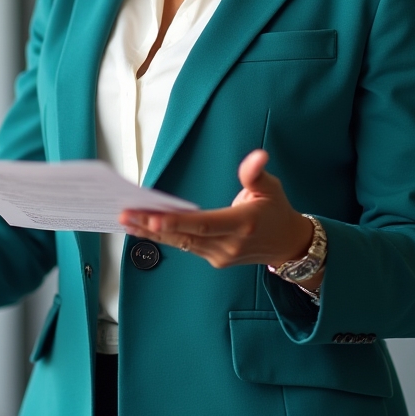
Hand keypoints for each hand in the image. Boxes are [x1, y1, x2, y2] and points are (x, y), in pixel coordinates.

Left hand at [120, 150, 317, 280]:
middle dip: (153, 226)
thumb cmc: (276, 211)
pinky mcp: (215, 259)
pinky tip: (144, 228)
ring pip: (181, 244)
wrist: (288, 244)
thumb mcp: (271, 188)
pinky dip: (164, 237)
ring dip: (152, 233)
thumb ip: (256, 173)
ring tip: (126, 220)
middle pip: (185, 236)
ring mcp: (220, 255)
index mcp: (242, 224)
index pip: (204, 224)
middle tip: (126, 215)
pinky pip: (186, 247)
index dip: (177, 222)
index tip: (152, 218)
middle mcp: (229, 244)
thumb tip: (258, 156)